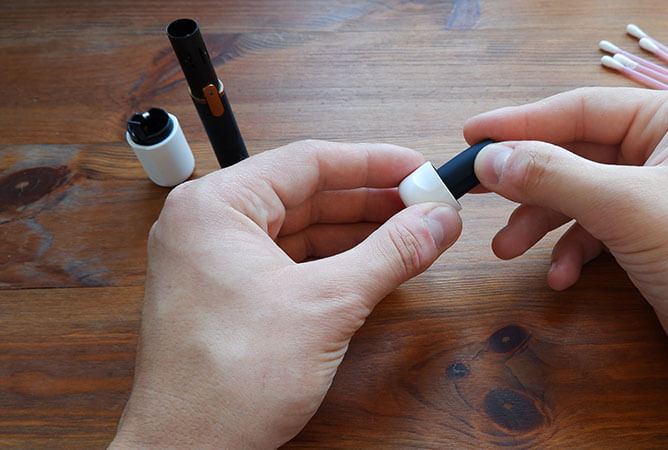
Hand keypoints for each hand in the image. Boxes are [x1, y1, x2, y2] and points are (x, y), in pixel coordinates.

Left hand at [111, 141, 461, 447]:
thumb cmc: (228, 382)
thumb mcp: (327, 305)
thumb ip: (390, 253)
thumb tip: (436, 220)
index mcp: (215, 207)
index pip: (307, 162)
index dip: (373, 163)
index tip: (419, 168)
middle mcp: (209, 225)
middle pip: (306, 194)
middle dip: (371, 201)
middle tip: (425, 204)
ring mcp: (216, 262)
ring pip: (301, 230)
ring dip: (358, 232)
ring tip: (412, 232)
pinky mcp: (229, 295)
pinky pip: (291, 262)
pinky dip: (336, 262)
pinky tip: (377, 264)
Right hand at [464, 87, 667, 447]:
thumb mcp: (627, 207)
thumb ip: (555, 177)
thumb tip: (490, 158)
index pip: (580, 110)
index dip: (520, 123)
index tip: (471, 137)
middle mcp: (664, 149)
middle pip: (574, 153)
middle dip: (527, 181)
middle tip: (472, 193)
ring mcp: (656, 193)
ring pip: (577, 195)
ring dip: (541, 222)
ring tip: (505, 248)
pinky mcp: (649, 234)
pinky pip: (594, 230)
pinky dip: (571, 250)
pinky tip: (559, 276)